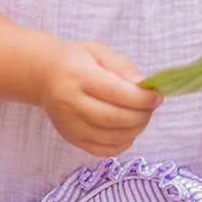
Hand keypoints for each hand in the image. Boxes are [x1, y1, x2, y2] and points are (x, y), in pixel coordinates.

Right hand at [34, 39, 161, 156]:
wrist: (44, 76)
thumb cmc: (76, 61)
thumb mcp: (97, 51)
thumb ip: (121, 66)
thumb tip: (142, 86)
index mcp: (78, 77)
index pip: (116, 93)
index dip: (141, 98)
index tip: (157, 97)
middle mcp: (70, 103)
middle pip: (114, 118)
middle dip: (141, 116)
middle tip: (151, 108)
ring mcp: (69, 124)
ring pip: (110, 137)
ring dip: (135, 130)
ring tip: (142, 118)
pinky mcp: (70, 138)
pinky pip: (101, 150)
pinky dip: (121, 145)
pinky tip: (128, 132)